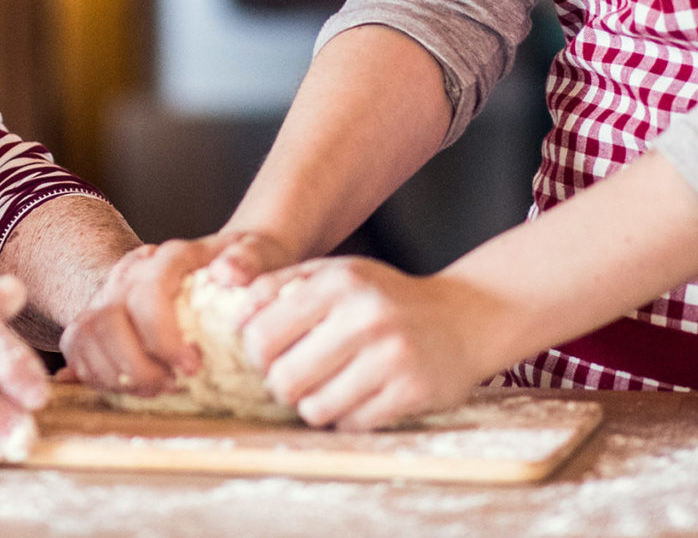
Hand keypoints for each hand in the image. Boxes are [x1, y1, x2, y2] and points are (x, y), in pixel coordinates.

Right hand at [57, 229, 293, 397]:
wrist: (220, 264)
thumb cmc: (240, 265)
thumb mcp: (257, 254)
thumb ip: (248, 260)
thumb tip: (228, 273)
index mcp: (166, 258)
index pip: (147, 294)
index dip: (163, 336)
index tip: (192, 367)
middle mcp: (128, 273)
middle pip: (108, 321)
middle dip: (137, 366)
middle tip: (173, 386)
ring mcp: (107, 295)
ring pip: (86, 336)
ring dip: (117, 375)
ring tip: (156, 389)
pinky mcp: (94, 318)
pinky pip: (76, 349)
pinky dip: (98, 376)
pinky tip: (132, 388)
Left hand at [239, 256, 511, 431]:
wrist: (465, 317)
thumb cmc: (386, 298)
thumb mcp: (338, 274)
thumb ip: (282, 286)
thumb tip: (232, 318)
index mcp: (339, 283)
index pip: (262, 334)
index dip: (254, 354)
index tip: (267, 356)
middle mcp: (365, 316)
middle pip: (284, 379)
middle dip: (281, 386)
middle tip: (294, 380)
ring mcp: (391, 357)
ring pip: (315, 409)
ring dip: (314, 406)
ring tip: (327, 388)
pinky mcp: (412, 392)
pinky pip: (352, 424)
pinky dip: (347, 417)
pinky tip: (359, 397)